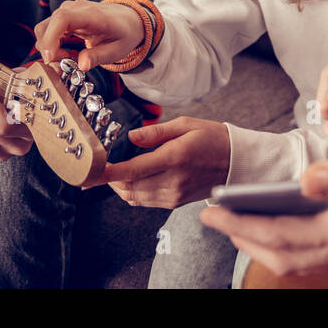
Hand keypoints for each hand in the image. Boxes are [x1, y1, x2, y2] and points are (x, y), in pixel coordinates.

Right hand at [33, 0, 144, 70]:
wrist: (128, 19)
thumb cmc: (123, 33)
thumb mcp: (116, 50)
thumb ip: (98, 57)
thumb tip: (81, 66)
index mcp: (92, 15)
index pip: (62, 19)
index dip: (50, 38)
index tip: (49, 57)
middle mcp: (78, 8)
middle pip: (48, 24)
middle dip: (47, 48)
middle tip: (61, 64)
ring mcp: (69, 10)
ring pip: (45, 27)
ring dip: (48, 47)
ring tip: (66, 58)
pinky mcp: (65, 15)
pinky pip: (49, 29)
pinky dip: (51, 43)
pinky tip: (65, 52)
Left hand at [102, 116, 229, 208]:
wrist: (236, 162)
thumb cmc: (212, 138)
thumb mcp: (186, 125)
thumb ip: (156, 132)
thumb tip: (131, 136)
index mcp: (174, 158)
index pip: (132, 170)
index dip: (107, 173)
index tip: (91, 171)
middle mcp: (173, 180)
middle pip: (129, 188)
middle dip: (109, 181)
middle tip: (98, 169)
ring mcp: (174, 195)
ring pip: (135, 198)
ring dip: (120, 188)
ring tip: (112, 175)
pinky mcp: (176, 202)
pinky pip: (146, 202)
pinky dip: (133, 193)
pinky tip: (131, 181)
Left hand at [199, 143, 327, 274]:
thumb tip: (301, 179)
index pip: (281, 234)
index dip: (242, 224)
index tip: (214, 210)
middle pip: (285, 254)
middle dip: (245, 238)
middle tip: (216, 218)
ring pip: (302, 256)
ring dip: (268, 242)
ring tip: (245, 221)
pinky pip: (321, 251)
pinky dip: (296, 241)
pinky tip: (294, 222)